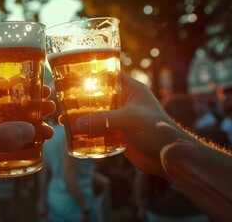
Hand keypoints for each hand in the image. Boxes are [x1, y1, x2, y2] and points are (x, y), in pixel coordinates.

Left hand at [0, 87, 54, 220]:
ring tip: (49, 132)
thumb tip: (30, 130)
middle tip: (50, 109)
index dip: (14, 91)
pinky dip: (22, 157)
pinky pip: (7, 161)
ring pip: (9, 139)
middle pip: (5, 117)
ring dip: (29, 135)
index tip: (35, 88)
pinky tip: (37, 154)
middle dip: (27, 113)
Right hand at [74, 73, 188, 179]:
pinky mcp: (118, 133)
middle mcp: (125, 101)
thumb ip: (102, 120)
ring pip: (97, 114)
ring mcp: (121, 118)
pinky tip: (74, 134)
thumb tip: (76, 125)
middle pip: (98, 96)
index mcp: (131, 89)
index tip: (72, 76)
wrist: (169, 156)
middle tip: (63, 102)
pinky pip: (99, 129)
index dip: (92, 74)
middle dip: (81, 99)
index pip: (108, 75)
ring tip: (64, 120)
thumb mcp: (129, 119)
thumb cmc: (156, 130)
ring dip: (82, 117)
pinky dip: (88, 131)